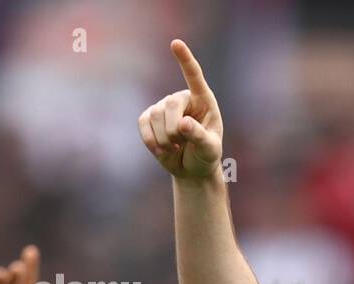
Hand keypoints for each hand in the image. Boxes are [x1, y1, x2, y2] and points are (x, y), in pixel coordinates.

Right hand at [137, 39, 222, 178]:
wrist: (192, 169)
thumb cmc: (206, 155)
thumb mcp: (210, 149)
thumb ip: (200, 136)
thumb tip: (182, 124)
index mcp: (203, 100)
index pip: (194, 76)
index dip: (185, 60)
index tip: (176, 43)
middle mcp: (182, 99)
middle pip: (170, 105)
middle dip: (173, 129)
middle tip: (180, 145)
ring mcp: (163, 106)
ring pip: (155, 116)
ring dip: (165, 139)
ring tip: (176, 148)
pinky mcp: (149, 117)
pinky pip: (143, 124)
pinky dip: (151, 140)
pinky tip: (162, 150)